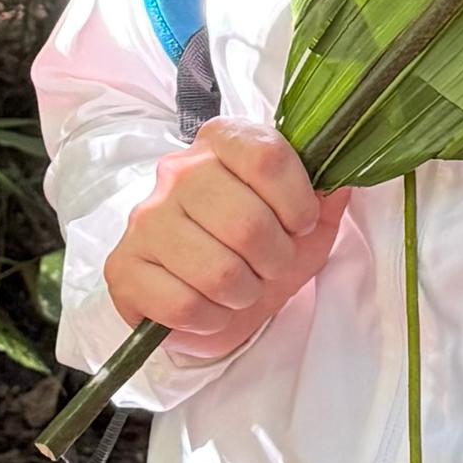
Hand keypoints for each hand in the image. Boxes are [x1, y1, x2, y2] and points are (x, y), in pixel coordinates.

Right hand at [107, 125, 348, 363]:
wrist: (217, 297)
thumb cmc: (264, 250)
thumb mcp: (309, 220)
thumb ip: (327, 195)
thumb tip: (339, 179)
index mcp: (223, 142)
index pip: (267, 157)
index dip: (297, 202)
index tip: (300, 224)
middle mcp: (177, 171)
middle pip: (246, 222)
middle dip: (274, 260)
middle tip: (271, 267)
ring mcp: (144, 219)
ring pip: (217, 271)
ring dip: (244, 294)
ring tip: (241, 288)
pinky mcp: (123, 268)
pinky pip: (182, 306)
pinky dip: (210, 319)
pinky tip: (210, 307)